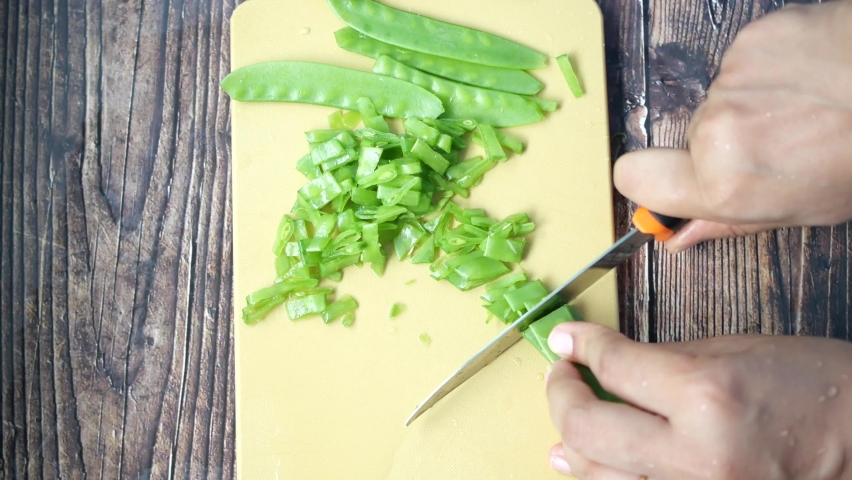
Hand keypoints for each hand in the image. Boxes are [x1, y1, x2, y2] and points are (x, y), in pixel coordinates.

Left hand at [544, 322, 851, 478]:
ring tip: (561, 426)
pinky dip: (601, 477)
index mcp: (708, 397)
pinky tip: (584, 464)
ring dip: (570, 443)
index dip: (581, 345)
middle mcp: (695, 455)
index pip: (614, 365)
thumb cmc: (818, 391)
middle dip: (560, 393)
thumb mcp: (740, 352)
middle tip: (561, 375)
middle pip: (587, 427)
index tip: (567, 339)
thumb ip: (665, 359)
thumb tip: (608, 362)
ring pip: (598, 476)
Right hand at [613, 1, 851, 253]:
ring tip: (806, 107)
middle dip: (723, 143)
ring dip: (753, 105)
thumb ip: (730, 220)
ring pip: (721, 99)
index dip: (648, 181)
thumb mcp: (805, 209)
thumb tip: (678, 237)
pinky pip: (745, 65)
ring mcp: (733, 78)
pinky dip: (770, 72)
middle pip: (689, 138)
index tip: (671, 181)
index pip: (633, 177)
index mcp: (725, 183)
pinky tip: (810, 78)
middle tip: (779, 144)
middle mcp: (716, 128)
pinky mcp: (753, 39)